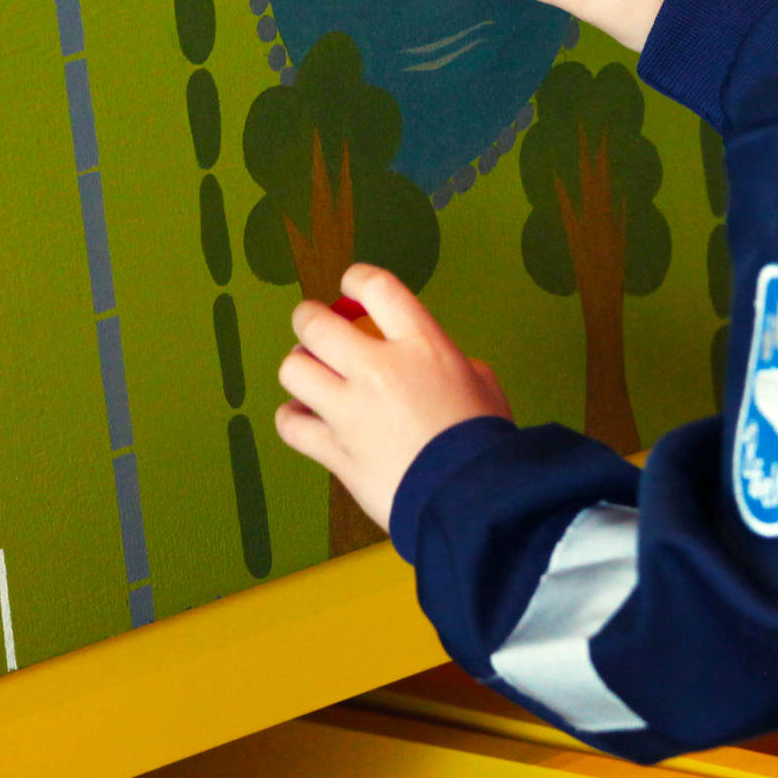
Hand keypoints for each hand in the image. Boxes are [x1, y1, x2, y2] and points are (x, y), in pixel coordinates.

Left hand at [275, 264, 511, 536]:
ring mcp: (350, 411)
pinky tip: (304, 418)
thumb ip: (453, 366)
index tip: (350, 286)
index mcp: (420, 345)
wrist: (473, 498)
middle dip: (310, 319)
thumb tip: (439, 371)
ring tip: (310, 376)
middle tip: (314, 327)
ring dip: (299, 367)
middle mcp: (377, 369)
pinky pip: (291, 425)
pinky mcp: (335, 451)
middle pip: (316, 323)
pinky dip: (293, 418)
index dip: (356, 279)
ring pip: (293, 369)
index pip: (375, 286)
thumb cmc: (486, 443)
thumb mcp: (483, 385)